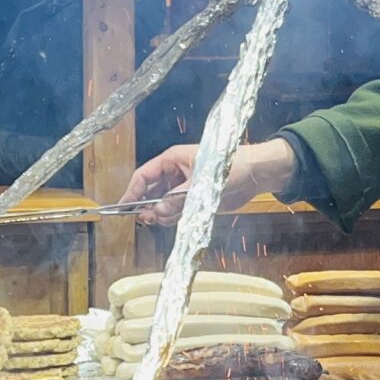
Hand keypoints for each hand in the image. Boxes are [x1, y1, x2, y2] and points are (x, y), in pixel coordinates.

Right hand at [124, 139, 297, 226]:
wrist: (256, 175)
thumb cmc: (230, 166)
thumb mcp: (201, 183)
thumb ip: (177, 199)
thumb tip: (156, 212)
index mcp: (172, 160)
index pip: (144, 175)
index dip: (132, 191)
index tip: (123, 206)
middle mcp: (174, 174)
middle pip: (150, 192)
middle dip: (148, 206)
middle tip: (148, 219)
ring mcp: (183, 188)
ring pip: (162, 205)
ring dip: (163, 214)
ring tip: (170, 217)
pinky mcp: (193, 200)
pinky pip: (175, 211)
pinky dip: (174, 218)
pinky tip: (178, 219)